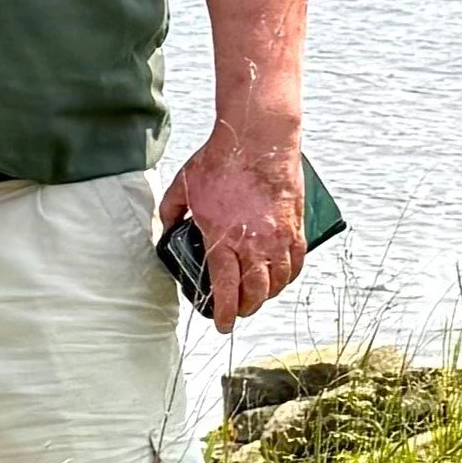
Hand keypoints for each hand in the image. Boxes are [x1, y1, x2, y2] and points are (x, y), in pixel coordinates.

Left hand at [158, 124, 304, 331]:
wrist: (258, 138)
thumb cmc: (221, 161)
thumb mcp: (183, 187)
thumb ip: (170, 213)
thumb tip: (165, 228)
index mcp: (223, 239)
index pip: (225, 288)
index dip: (224, 312)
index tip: (222, 324)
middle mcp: (254, 244)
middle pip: (255, 292)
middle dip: (246, 308)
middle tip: (238, 311)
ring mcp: (279, 236)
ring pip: (278, 281)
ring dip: (267, 294)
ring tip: (257, 295)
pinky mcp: (295, 225)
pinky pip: (296, 261)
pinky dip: (288, 275)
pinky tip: (280, 276)